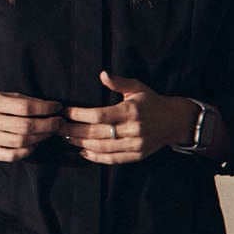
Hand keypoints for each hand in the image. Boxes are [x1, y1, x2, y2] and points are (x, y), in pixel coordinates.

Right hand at [0, 92, 62, 161]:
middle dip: (48, 125)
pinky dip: (28, 151)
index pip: (25, 107)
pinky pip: (13, 155)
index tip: (58, 107)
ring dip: (41, 137)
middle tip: (60, 122)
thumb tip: (51, 107)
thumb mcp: (0, 95)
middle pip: (26, 126)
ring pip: (22, 141)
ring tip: (50, 132)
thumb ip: (23, 100)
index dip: (45, 108)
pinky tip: (35, 144)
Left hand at [64, 71, 196, 162]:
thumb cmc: (152, 102)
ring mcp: (136, 145)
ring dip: (81, 144)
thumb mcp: (138, 87)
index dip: (79, 115)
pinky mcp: (137, 155)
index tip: (65, 112)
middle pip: (97, 133)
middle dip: (74, 131)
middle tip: (57, 128)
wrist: (176, 121)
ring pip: (102, 148)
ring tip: (66, 138)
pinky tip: (82, 151)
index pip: (99, 115)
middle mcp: (133, 129)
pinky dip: (95, 157)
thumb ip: (119, 82)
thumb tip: (102, 73)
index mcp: (131, 111)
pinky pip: (112, 159)